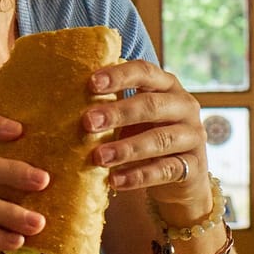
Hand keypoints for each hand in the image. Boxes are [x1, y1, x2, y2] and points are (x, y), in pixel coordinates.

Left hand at [83, 59, 211, 216]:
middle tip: (87, 122)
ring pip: (160, 139)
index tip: (91, 83)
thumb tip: (61, 102)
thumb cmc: (145, 137)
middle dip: (118, 113)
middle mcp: (184, 106)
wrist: (181, 179)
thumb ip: (109, 107)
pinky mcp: (193, 166)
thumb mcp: (131, 119)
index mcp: (166, 86)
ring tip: (98, 158)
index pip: (145, 72)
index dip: (119, 76)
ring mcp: (193, 136)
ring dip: (126, 148)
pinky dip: (138, 176)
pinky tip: (114, 181)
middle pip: (151, 105)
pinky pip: (166, 170)